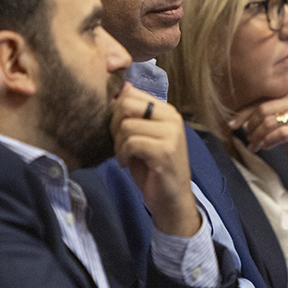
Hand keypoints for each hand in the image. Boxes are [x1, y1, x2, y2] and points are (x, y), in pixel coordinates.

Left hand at [111, 84, 200, 237]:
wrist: (171, 199)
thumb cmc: (153, 167)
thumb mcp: (141, 136)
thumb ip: (134, 114)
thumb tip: (123, 87)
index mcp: (167, 111)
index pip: (132, 93)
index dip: (117, 109)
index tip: (118, 129)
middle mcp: (172, 117)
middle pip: (127, 104)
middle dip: (115, 124)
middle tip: (118, 142)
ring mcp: (171, 134)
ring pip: (127, 126)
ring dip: (118, 144)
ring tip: (124, 155)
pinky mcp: (165, 151)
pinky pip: (132, 143)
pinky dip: (122, 154)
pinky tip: (126, 163)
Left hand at [229, 92, 287, 193]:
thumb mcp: (277, 123)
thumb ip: (262, 115)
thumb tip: (234, 119)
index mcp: (287, 95)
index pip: (260, 99)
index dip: (243, 112)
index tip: (231, 124)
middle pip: (263, 109)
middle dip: (251, 126)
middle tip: (248, 139)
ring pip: (270, 122)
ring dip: (258, 136)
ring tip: (254, 146)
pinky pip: (280, 134)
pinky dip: (269, 142)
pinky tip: (266, 147)